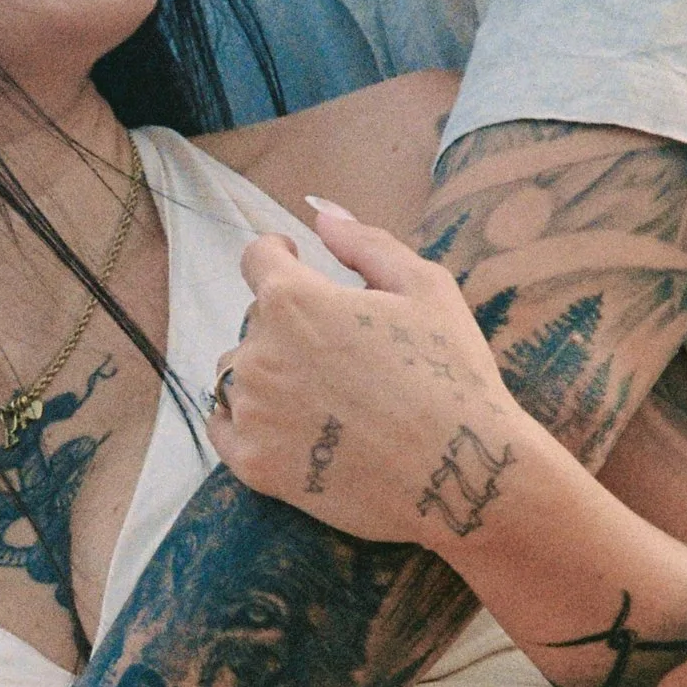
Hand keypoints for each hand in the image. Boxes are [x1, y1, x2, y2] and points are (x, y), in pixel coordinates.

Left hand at [208, 199, 538, 552]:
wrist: (461, 472)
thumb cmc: (452, 375)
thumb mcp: (426, 288)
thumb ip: (365, 244)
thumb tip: (321, 214)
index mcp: (293, 301)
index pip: (257, 259)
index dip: (278, 255)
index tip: (292, 260)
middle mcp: (258, 353)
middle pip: (255, 322)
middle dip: (288, 325)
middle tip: (339, 351)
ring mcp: (252, 413)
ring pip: (238, 374)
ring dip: (266, 373)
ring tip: (319, 394)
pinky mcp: (254, 464)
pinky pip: (224, 428)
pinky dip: (245, 420)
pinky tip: (285, 424)